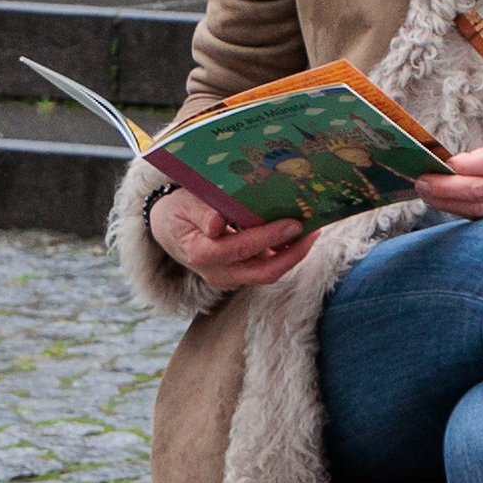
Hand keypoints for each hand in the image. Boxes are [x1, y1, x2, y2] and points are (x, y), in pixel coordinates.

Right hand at [151, 189, 310, 289]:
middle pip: (263, 272)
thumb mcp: (183, 205)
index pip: (241, 249)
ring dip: (293, 255)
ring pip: (269, 272)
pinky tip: (297, 236)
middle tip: (313, 230)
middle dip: (294, 254)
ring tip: (311, 230)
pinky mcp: (240, 275)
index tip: (293, 224)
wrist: (168, 230)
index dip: (269, 238)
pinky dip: (285, 254)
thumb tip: (218, 224)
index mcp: (201, 253)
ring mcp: (230, 277)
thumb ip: (201, 212)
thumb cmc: (178, 213)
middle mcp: (217, 272)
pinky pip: (267, 268)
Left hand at [415, 133, 482, 222]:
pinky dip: (458, 211)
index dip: (468, 165)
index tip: (445, 163)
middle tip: (423, 181)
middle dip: (448, 187)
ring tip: (426, 192)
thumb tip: (449, 165)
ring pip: (480, 209)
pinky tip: (441, 204)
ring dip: (448, 202)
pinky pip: (482, 219)